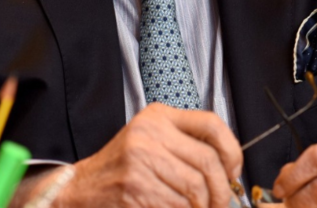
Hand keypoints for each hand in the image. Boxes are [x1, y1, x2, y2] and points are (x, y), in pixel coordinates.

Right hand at [54, 103, 242, 207]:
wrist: (83, 188)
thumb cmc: (121, 168)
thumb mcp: (151, 141)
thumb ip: (185, 145)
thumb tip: (229, 166)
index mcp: (157, 117)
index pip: (210, 124)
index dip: (231, 150)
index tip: (233, 170)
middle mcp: (149, 133)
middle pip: (208, 162)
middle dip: (221, 191)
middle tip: (221, 203)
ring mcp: (140, 160)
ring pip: (196, 189)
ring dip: (203, 207)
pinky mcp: (134, 187)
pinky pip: (177, 205)